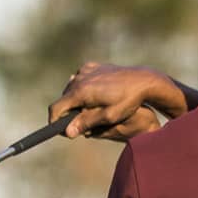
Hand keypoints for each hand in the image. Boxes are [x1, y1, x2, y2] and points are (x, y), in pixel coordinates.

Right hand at [50, 62, 187, 139]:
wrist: (143, 80)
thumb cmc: (128, 101)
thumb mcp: (108, 116)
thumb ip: (86, 123)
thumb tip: (68, 132)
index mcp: (81, 91)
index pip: (56, 108)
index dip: (54, 122)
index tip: (60, 131)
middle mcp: (80, 78)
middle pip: (63, 99)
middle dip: (67, 113)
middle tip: (79, 125)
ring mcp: (86, 70)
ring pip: (70, 90)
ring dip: (74, 102)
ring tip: (90, 112)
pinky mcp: (92, 66)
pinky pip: (79, 80)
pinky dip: (82, 90)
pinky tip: (95, 97)